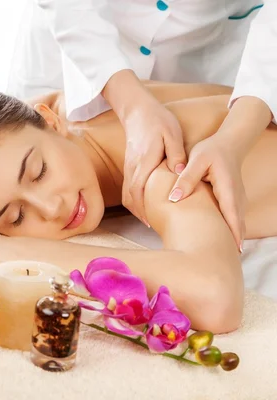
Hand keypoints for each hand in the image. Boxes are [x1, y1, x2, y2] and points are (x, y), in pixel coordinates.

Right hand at [122, 97, 186, 225]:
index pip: (139, 190)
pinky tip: (146, 205)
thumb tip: (179, 172)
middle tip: (153, 226)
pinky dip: (134, 200)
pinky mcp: (129, 167)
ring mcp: (129, 167)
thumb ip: (176, 154)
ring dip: (136, 209)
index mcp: (144, 161)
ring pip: (127, 195)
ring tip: (150, 220)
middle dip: (140, 214)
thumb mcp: (172, 134)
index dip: (144, 208)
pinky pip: (128, 188)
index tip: (152, 222)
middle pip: (130, 197)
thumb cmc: (157, 121)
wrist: (137, 111)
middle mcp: (133, 167)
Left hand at [168, 135, 245, 250]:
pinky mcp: (231, 201)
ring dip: (230, 240)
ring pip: (235, 224)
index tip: (231, 253)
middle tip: (223, 264)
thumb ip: (186, 178)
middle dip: (231, 244)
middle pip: (236, 226)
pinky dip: (228, 232)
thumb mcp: (197, 160)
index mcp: (227, 190)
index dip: (231, 235)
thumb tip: (174, 197)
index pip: (231, 216)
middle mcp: (236, 198)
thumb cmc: (212, 151)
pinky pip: (231, 220)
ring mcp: (236, 201)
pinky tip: (219, 244)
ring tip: (221, 260)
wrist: (228, 144)